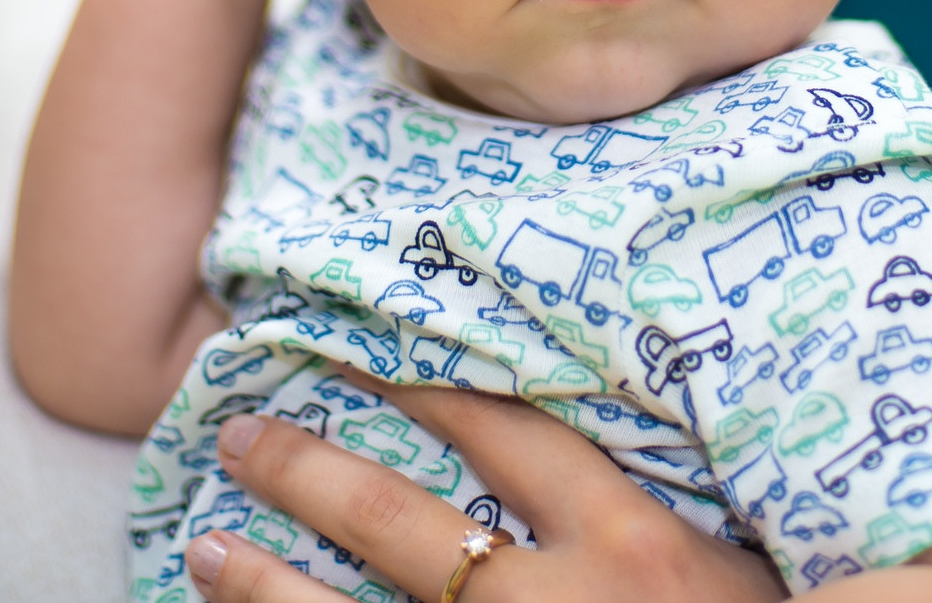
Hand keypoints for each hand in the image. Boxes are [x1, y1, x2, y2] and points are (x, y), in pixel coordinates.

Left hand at [185, 381, 785, 602]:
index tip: (358, 351)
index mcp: (627, 547)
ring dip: (265, 588)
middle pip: (400, 526)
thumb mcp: (728, 563)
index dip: (425, 387)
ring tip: (203, 549)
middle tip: (239, 435)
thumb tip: (600, 432)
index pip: (507, 436)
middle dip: (308, 474)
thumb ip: (663, 510)